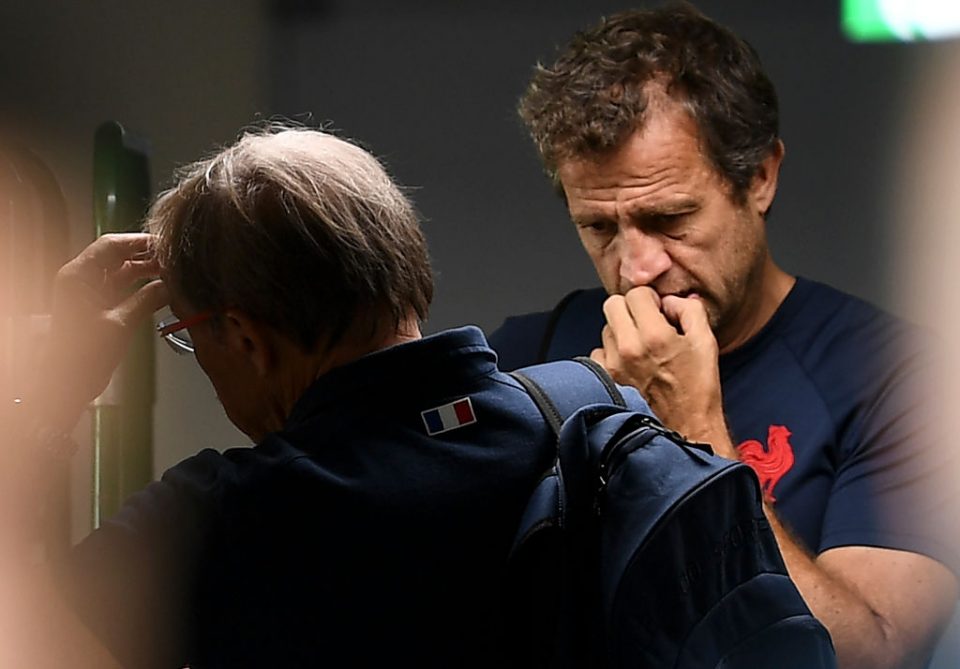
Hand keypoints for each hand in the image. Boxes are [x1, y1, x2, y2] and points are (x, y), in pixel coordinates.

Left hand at [37, 233, 168, 428]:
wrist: (68, 383)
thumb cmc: (83, 356)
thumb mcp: (120, 324)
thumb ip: (147, 300)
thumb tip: (170, 286)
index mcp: (78, 276)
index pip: (111, 245)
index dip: (140, 242)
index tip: (165, 244)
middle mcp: (81, 280)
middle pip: (117, 255)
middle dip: (146, 256)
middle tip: (173, 259)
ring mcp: (88, 293)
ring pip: (121, 271)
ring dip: (145, 271)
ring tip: (171, 273)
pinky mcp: (97, 306)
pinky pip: (122, 288)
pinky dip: (141, 287)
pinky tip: (161, 289)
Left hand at [590, 287, 735, 457]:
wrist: (687, 426)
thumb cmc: (698, 387)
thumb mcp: (705, 341)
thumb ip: (689, 310)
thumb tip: (670, 301)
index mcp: (654, 335)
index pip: (636, 294)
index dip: (650, 298)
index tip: (658, 310)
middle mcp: (629, 348)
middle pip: (612, 305)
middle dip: (630, 308)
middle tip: (646, 322)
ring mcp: (614, 365)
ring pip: (606, 328)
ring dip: (621, 331)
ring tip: (642, 347)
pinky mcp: (606, 380)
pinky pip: (598, 353)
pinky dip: (611, 353)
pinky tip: (630, 362)